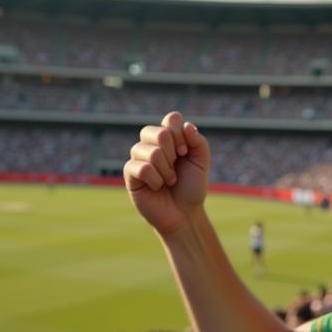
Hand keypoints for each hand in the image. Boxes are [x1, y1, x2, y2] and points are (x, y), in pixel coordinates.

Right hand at [124, 113, 210, 235]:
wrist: (184, 212)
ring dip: (167, 171)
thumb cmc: (191, 186)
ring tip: (169, 180)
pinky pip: (142, 168)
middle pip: (160, 133)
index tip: (185, 152)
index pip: (172, 118)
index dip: (181, 135)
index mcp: (169, 136)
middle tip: (176, 168)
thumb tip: (186, 126)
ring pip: (152, 152)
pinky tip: (157, 186)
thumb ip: (198, 141)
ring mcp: (138, 157)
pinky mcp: (130, 173)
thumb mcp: (201, 162)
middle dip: (174, 155)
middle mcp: (151, 143)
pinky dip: (156, 180)